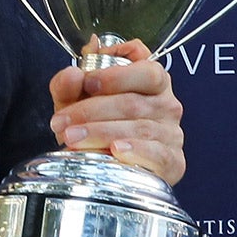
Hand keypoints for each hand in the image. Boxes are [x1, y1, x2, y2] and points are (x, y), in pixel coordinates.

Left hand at [48, 38, 185, 184]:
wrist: (108, 166)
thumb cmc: (96, 125)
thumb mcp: (77, 102)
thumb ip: (69, 86)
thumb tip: (72, 74)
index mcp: (152, 80)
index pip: (146, 70)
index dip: (116, 75)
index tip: (86, 82)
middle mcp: (166, 104)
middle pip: (133, 102)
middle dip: (93, 110)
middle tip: (63, 120)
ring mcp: (172, 133)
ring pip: (139, 128)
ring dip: (101, 133)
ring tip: (72, 137)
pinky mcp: (173, 161)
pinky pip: (157, 154)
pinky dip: (135, 151)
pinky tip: (115, 150)